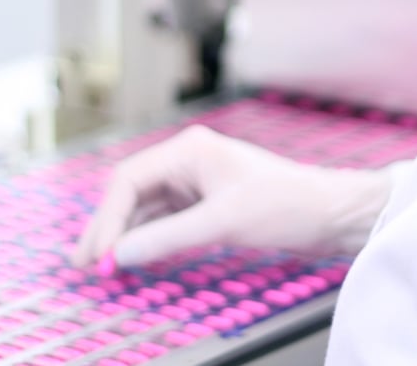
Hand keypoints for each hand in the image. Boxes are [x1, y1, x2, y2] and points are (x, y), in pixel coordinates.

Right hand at [73, 125, 392, 269]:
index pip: (129, 181)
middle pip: (131, 193)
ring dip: (124, 235)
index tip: (97, 254)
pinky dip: (148, 238)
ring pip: (145, 208)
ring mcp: (197, 182)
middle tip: (85, 263)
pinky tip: (133, 257)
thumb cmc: (287, 206)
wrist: (331, 215)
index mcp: (189, 150)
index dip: (107, 220)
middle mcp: (188, 161)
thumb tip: (120, 254)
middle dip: (107, 227)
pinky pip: (165, 219)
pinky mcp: (208, 203)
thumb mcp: (223, 223)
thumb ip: (168, 238)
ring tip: (101, 266)